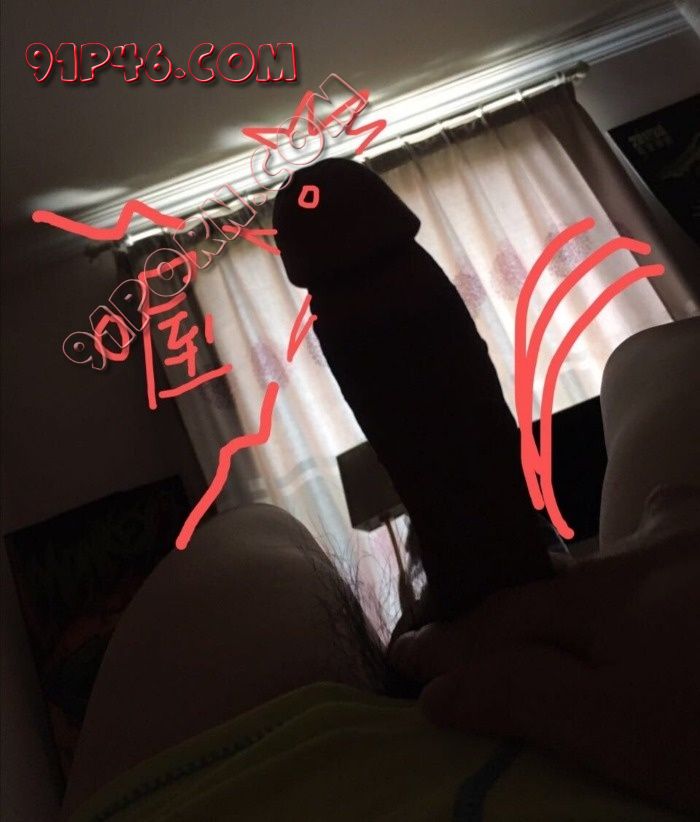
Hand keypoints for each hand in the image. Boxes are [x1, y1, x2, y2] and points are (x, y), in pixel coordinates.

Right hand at [389, 486, 699, 813]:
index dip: (450, 645)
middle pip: (558, 584)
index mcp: (609, 599)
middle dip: (514, 609)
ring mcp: (694, 544)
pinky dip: (665, 543)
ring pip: (628, 545)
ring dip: (596, 572)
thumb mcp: (629, 731)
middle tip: (480, 640)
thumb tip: (437, 688)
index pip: (505, 623)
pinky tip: (672, 553)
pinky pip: (679, 532)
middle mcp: (648, 553)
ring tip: (588, 599)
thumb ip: (530, 697)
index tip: (401, 656)